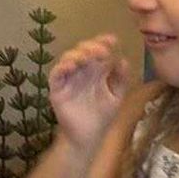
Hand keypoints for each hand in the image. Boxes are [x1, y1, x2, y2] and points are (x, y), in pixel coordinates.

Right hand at [47, 34, 131, 151]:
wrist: (89, 137)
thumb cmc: (102, 117)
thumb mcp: (117, 96)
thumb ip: (122, 80)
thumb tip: (123, 60)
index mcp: (96, 71)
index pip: (98, 51)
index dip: (103, 42)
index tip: (113, 40)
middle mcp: (82, 72)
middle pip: (82, 51)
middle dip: (91, 47)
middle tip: (102, 51)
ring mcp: (69, 79)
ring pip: (68, 59)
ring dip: (77, 54)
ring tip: (87, 57)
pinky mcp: (57, 90)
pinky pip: (55, 74)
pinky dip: (61, 67)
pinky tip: (71, 66)